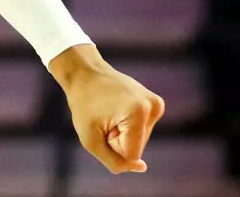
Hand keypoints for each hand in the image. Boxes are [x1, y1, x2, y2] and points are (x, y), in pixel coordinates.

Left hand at [50, 45, 164, 173]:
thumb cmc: (83, 104)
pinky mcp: (156, 104)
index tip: (102, 125)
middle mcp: (153, 107)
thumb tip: (142, 168)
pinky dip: (128, 126)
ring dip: (122, 132)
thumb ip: (114, 162)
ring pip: (140, 140)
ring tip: (110, 111)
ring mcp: (156, 104)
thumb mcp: (89, 139)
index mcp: (138, 113)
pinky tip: (118, 108)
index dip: (112, 145)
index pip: (131, 154)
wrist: (84, 71)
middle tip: (104, 116)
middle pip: (137, 147)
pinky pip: (142, 130)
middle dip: (118, 139)